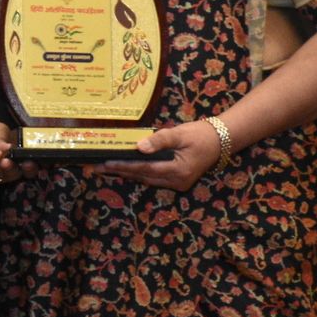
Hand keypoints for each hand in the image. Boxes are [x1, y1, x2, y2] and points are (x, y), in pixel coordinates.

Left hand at [99, 120, 222, 190]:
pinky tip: (123, 168)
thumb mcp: (180, 133)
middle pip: (141, 177)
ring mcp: (177, 183)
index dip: (124, 165)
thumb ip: (159, 140)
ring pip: (145, 179)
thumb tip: (139, 146)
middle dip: (118, 171)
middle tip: (94, 168)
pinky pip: (152, 178)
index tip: (105, 162)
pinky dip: (137, 173)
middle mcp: (176, 182)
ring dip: (125, 173)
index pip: (144, 169)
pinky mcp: (176, 180)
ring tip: (103, 169)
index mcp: (178, 171)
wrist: (221, 140)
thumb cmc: (200, 134)